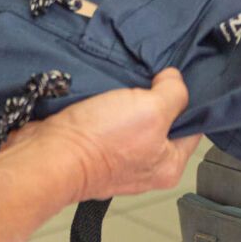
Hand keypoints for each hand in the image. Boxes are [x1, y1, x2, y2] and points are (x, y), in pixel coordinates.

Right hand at [9, 69, 198, 201]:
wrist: (47, 155)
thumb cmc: (99, 143)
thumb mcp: (152, 110)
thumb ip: (173, 93)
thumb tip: (174, 79)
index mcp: (168, 165)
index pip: (192, 127)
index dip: (188, 99)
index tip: (175, 79)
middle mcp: (145, 164)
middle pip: (161, 120)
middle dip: (154, 96)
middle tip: (147, 76)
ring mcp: (116, 156)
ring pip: (131, 116)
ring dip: (126, 97)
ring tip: (122, 80)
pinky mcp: (91, 145)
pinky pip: (106, 118)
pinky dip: (104, 102)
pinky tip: (102, 88)